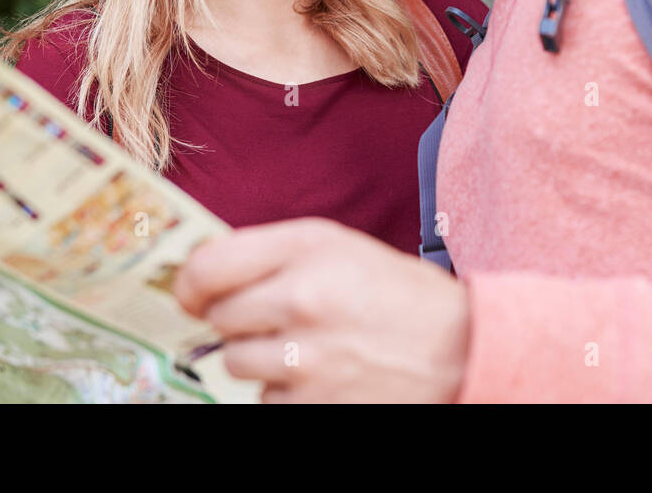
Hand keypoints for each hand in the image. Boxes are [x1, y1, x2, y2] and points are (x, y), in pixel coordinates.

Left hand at [173, 217, 469, 402]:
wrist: (460, 347)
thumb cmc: (394, 293)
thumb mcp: (338, 246)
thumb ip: (272, 253)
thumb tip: (202, 275)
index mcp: (306, 249)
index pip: (207, 266)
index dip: (190, 284)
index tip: (194, 294)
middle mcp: (302, 299)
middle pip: (218, 317)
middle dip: (237, 320)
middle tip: (276, 318)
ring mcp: (306, 358)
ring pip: (236, 362)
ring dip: (260, 359)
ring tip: (307, 347)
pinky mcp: (313, 405)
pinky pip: (264, 400)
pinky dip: (286, 392)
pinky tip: (324, 375)